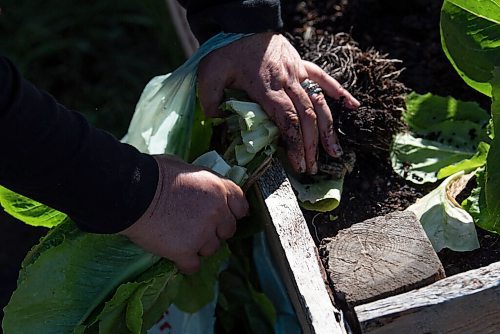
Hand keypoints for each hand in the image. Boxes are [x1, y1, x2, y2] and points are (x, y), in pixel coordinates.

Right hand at [119, 155, 248, 273]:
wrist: (132, 193)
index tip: (225, 215)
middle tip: (198, 227)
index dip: (233, 211)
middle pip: (228, 230)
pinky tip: (177, 256)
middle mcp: (216, 212)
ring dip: (200, 246)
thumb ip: (203, 180)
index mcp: (218, 189)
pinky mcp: (185, 251)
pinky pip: (193, 266)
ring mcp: (202, 234)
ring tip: (181, 238)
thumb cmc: (154, 174)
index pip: (241, 204)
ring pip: (212, 249)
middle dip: (216, 230)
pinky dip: (185, 263)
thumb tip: (204, 185)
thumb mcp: (187, 168)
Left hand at [198, 32, 359, 173]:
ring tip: (335, 152)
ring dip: (329, 129)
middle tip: (312, 168)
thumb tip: (216, 122)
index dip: (295, 143)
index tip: (298, 163)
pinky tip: (353, 106)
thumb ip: (210, 99)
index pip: (288, 120)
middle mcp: (288, 82)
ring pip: (320, 103)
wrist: (242, 22)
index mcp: (267, 87)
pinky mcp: (302, 65)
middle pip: (307, 117)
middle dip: (311, 145)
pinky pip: (324, 79)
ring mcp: (298, 72)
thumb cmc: (226, 49)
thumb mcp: (210, 73)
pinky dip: (340, 92)